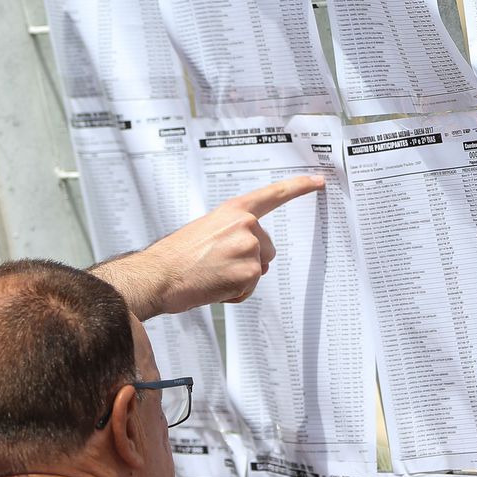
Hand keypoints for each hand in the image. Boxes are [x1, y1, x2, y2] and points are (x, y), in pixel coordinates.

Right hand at [96, 175, 324, 318]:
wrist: (158, 276)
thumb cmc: (175, 256)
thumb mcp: (205, 230)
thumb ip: (233, 233)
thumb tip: (254, 254)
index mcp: (233, 211)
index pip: (272, 195)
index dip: (298, 187)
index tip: (319, 182)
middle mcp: (244, 226)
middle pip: (267, 249)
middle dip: (249, 261)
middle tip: (216, 265)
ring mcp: (248, 248)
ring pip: (258, 271)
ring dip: (239, 279)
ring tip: (211, 276)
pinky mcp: (248, 273)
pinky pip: (249, 288)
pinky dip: (234, 294)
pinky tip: (214, 287)